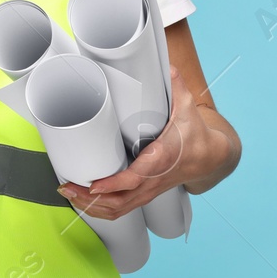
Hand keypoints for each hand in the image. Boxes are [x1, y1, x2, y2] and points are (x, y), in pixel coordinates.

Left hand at [57, 64, 230, 220]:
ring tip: (69, 194)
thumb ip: (177, 87)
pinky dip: (102, 210)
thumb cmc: (195, 134)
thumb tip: (167, 67)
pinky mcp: (146, 194)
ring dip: (92, 207)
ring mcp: (149, 190)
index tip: (93, 185)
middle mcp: (152, 180)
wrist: (210, 157)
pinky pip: (123, 209)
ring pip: (119, 209)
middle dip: (90, 199)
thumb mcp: (188, 109)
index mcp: (160, 160)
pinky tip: (85, 203)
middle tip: (66, 186)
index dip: (112, 185)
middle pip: (119, 201)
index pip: (134, 179)